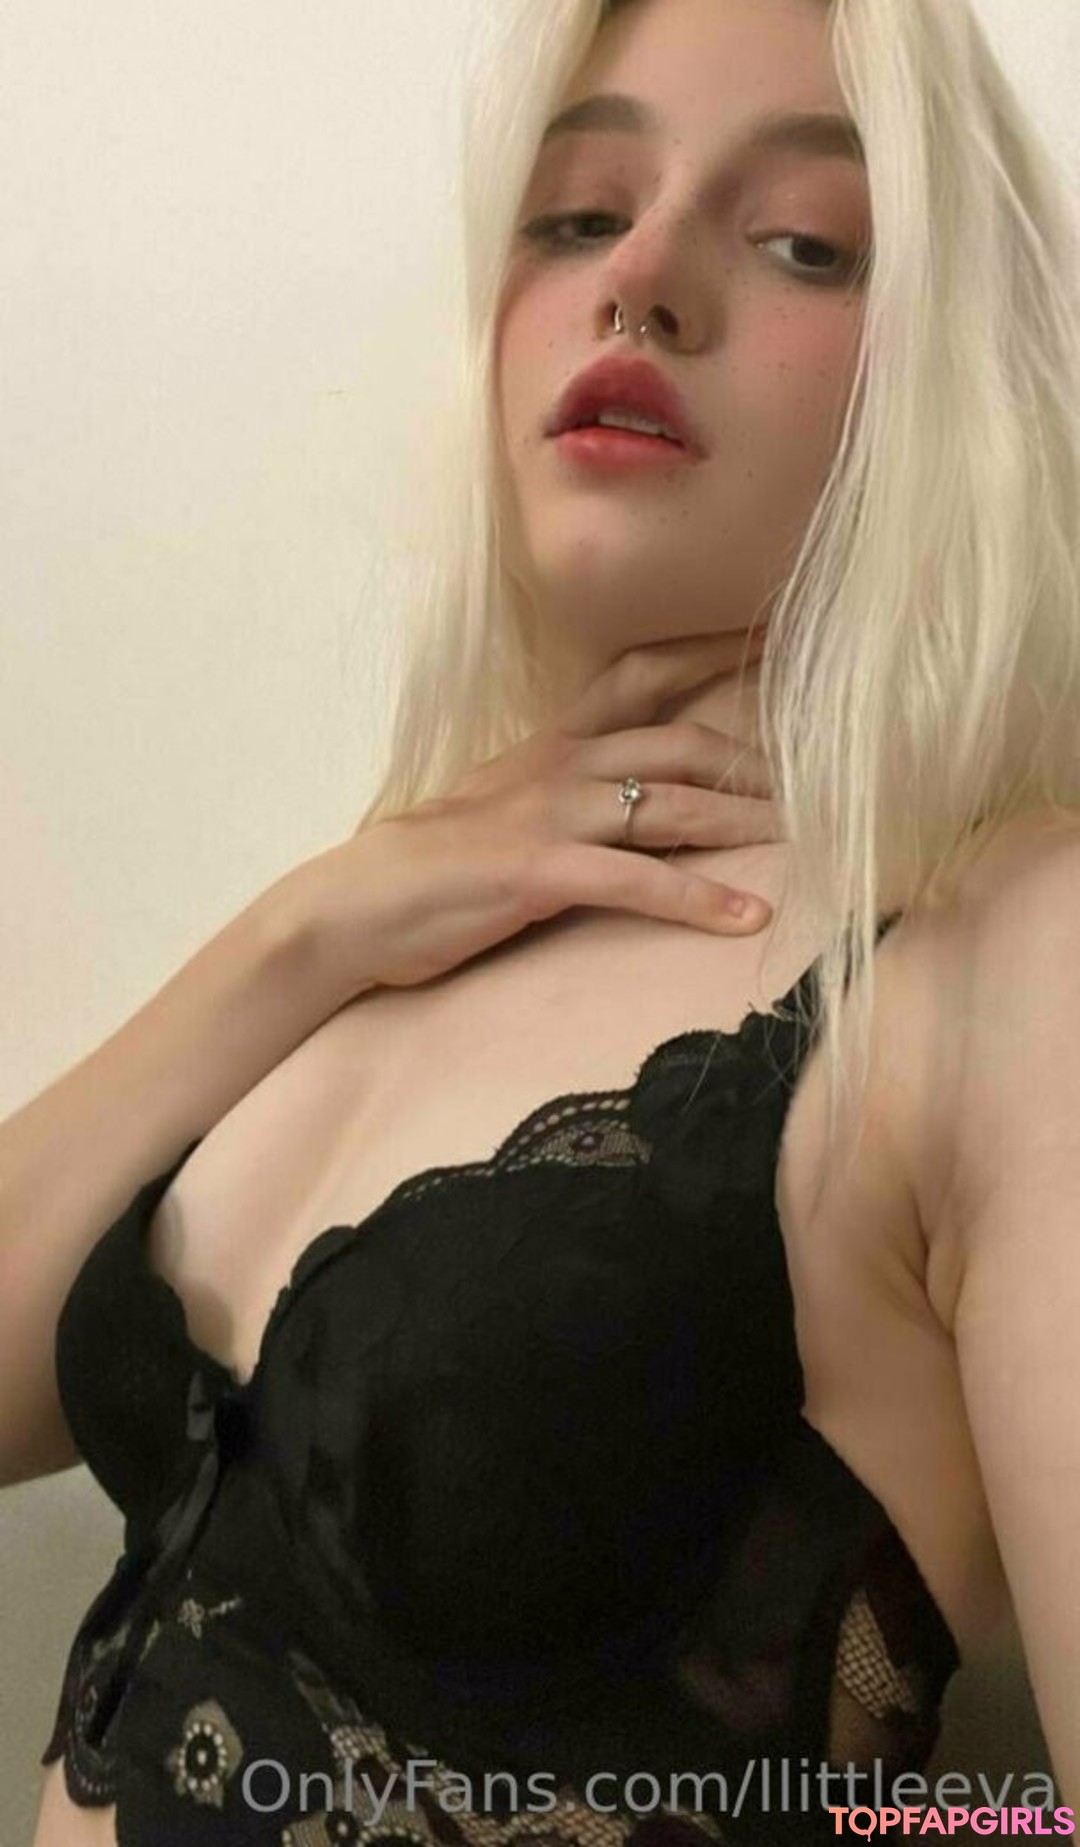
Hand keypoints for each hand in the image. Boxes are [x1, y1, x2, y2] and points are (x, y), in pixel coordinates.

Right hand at [309, 628, 780, 992]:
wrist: (358, 902)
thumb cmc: (437, 864)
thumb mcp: (510, 807)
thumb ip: (571, 791)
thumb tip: (635, 796)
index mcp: (555, 743)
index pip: (641, 674)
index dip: (709, 652)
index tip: (775, 637)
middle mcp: (561, 765)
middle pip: (681, 742)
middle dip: (758, 759)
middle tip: (829, 774)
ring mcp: (551, 815)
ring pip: (672, 805)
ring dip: (746, 823)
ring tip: (812, 839)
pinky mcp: (540, 871)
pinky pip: (637, 881)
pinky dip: (699, 900)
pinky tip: (748, 919)